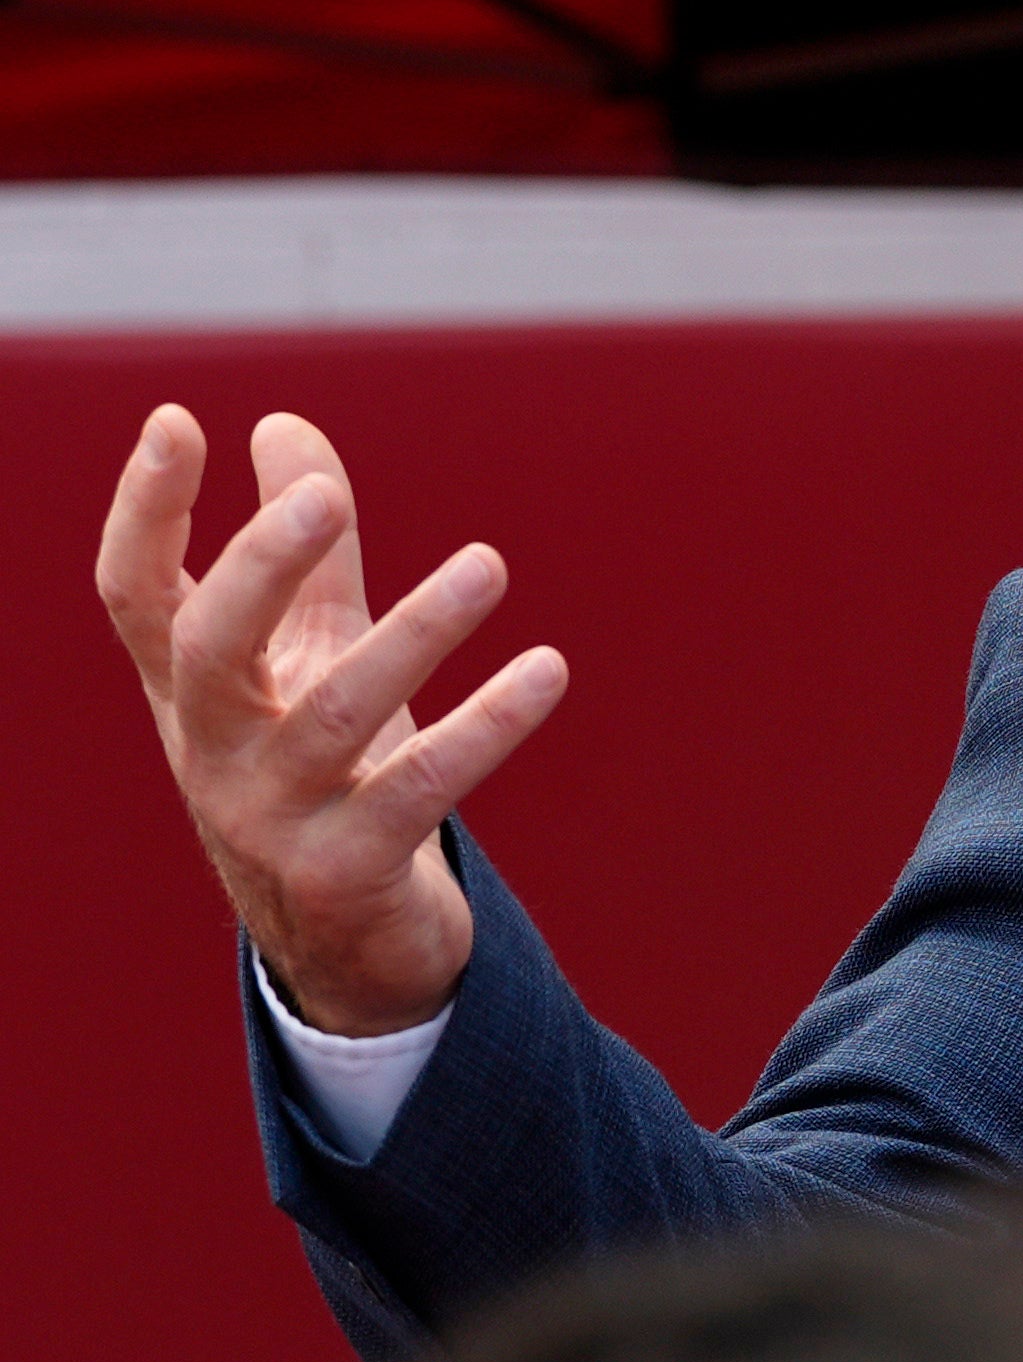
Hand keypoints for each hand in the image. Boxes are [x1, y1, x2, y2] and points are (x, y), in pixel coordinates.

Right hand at [95, 406, 567, 1036]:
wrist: (348, 941)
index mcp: (190, 691)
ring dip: (417, 634)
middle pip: (208, 646)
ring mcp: (272, 818)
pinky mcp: (347, 873)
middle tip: (330, 497)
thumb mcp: (307, 657)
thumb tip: (282, 421)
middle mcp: (213, 751)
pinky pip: (422, 790)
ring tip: (489, 563)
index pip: (134, 592)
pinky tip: (548, 670)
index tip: (178, 420)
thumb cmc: (324, 771)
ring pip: (336, 715)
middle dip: (263, 568)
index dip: (145, 510)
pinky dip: (488, 728)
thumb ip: (311, 553)